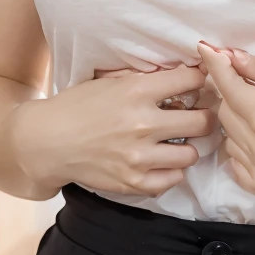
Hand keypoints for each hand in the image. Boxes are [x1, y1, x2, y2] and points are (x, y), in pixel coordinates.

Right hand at [10, 64, 217, 198]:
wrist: (48, 141)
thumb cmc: (78, 106)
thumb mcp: (110, 81)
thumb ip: (144, 79)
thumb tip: (182, 73)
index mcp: (137, 91)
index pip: (191, 81)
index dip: (201, 80)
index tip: (202, 83)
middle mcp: (142, 123)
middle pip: (202, 121)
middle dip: (206, 116)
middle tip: (202, 115)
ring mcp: (139, 156)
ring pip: (192, 154)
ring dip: (189, 146)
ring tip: (180, 141)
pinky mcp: (133, 181)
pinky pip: (173, 178)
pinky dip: (172, 170)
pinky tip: (163, 160)